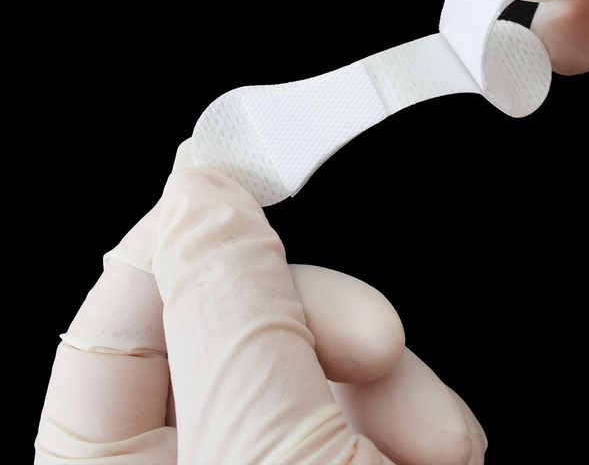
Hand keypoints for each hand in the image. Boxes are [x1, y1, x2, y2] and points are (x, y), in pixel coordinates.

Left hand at [35, 143, 486, 463]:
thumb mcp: (270, 449)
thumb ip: (229, 310)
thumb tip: (200, 192)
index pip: (117, 317)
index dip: (184, 243)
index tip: (249, 184)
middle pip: (227, 332)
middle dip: (320, 323)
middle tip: (381, 342)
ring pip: (305, 366)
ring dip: (386, 383)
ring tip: (436, 442)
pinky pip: (352, 408)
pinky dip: (404, 418)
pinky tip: (435, 454)